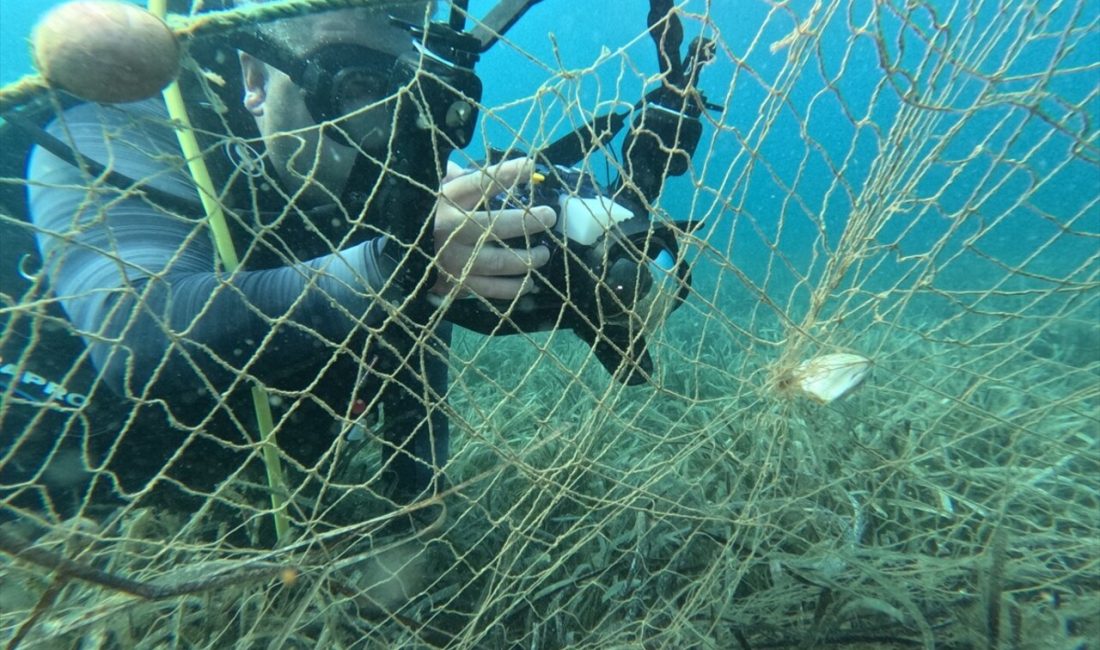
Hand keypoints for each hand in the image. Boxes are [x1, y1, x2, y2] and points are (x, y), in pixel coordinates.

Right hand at [431, 158, 555, 299]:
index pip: (480, 182)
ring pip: (499, 261)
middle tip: (550, 217)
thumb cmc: (434, 217)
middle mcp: (449, 229)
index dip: (507, 173)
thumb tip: (491, 165)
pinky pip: (492, 289)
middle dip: (528, 221)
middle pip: (495, 225)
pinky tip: (529, 282)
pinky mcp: (458, 284)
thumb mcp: (442, 193)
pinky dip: (515, 288)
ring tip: (544, 253)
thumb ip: (463, 177)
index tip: (532, 167)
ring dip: (528, 258)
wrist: (402, 258)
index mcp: (446, 200)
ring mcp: (454, 259)